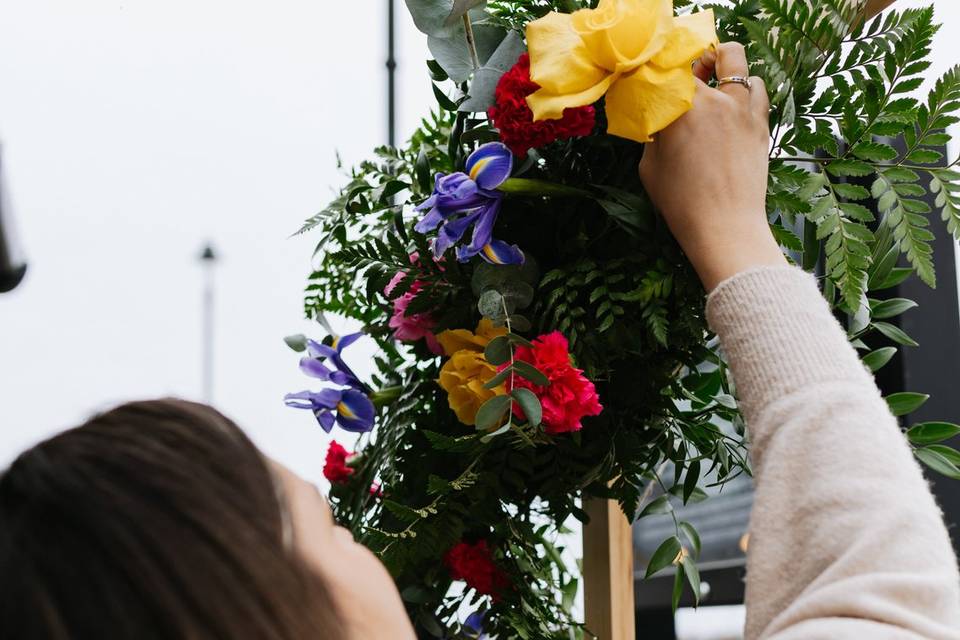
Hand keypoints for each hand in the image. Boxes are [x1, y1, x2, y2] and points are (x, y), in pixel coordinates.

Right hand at [639, 42, 785, 290]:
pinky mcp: (760, 124)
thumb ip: (655, 135)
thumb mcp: (650, 167)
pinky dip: (746, 88)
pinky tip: (735, 105)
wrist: (724, 227)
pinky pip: (758, 89)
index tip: (656, 85)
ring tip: (716, 86)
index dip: (661, 73)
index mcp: (684, 107)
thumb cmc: (681, 202)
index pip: (670, 69)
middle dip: (696, 63)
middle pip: (709, 55)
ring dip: (725, 68)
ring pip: (739, 62)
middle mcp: (717, 98)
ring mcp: (743, 108)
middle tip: (689, 79)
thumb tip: (660, 122)